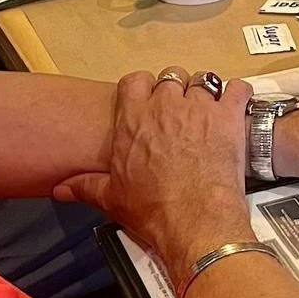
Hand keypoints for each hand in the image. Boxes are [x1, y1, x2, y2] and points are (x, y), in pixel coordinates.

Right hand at [54, 69, 253, 274]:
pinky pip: (237, 89)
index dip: (142, 88)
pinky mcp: (228, 115)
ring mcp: (199, 107)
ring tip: (205, 112)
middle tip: (178, 112)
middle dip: (174, 90)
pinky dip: (238, 94)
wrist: (195, 221)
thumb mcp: (112, 199)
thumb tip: (60, 188)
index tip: (147, 102)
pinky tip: (235, 107)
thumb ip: (86, 186)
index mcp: (134, 120)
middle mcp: (166, 106)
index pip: (135, 81)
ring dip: (203, 93)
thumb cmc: (152, 210)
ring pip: (202, 80)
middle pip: (170, 76)